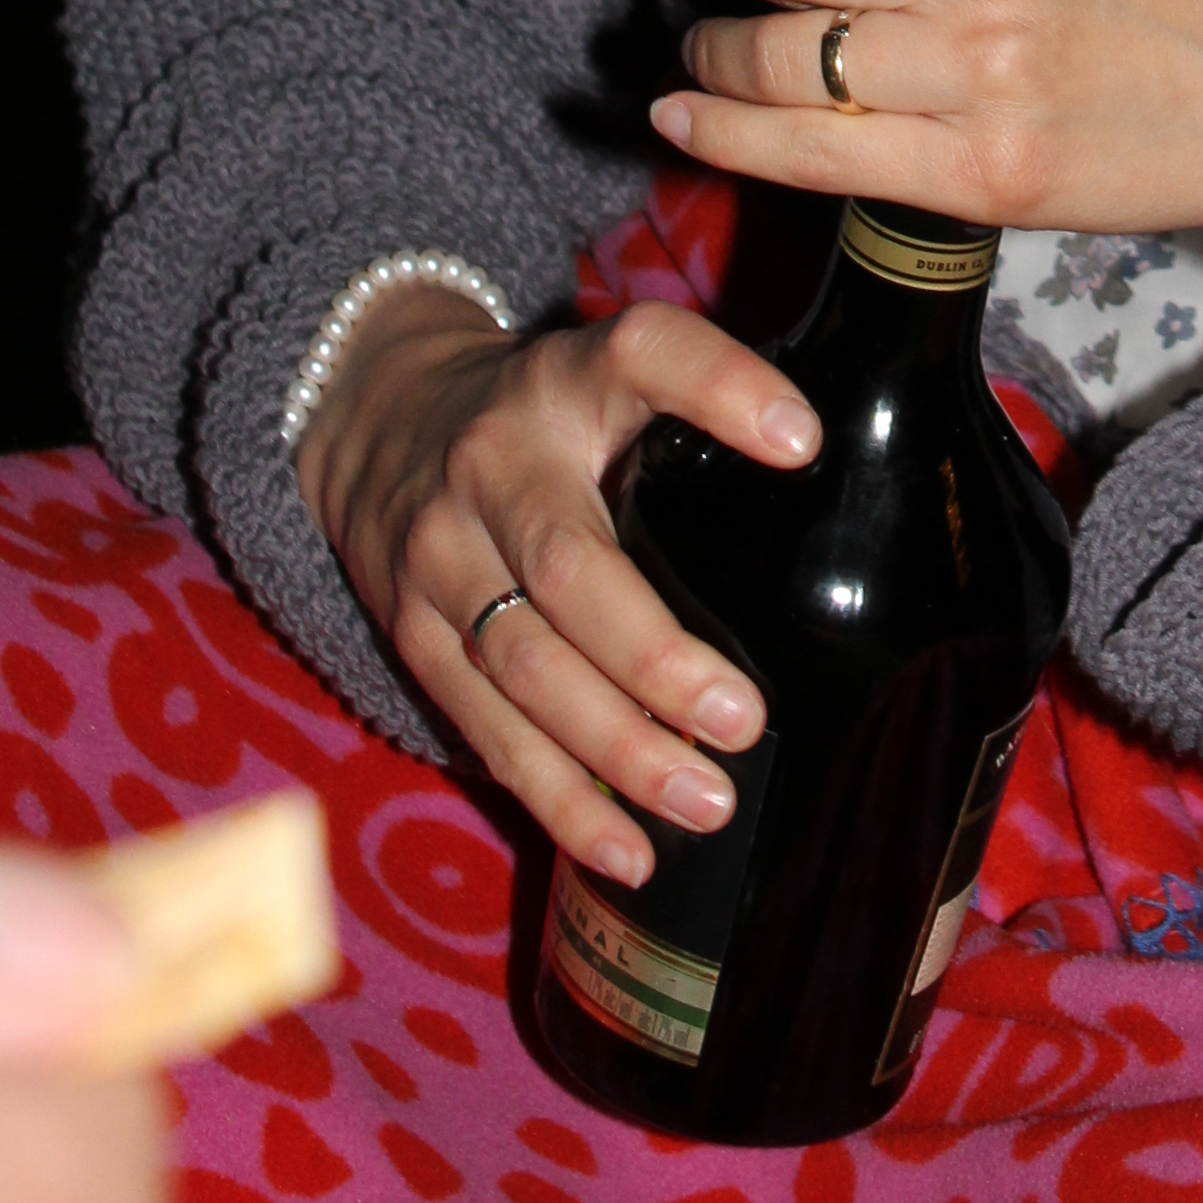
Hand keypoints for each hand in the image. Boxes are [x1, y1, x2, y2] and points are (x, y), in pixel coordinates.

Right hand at [293, 288, 821, 885]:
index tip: (800, 441)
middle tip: (746, 722)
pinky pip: (485, 727)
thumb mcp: (614, 367)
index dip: (721, 387)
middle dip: (656, 658)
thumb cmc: (543, 408)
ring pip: (523, 667)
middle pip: (570, 566)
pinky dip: (556, 797)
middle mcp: (494, 463)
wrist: (377, 415)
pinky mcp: (411, 633)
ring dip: (615, 751)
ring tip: (708, 802)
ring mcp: (442, 554)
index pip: (644, 353)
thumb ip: (705, 397)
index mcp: (567, 381)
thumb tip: (824, 460)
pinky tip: (626, 850)